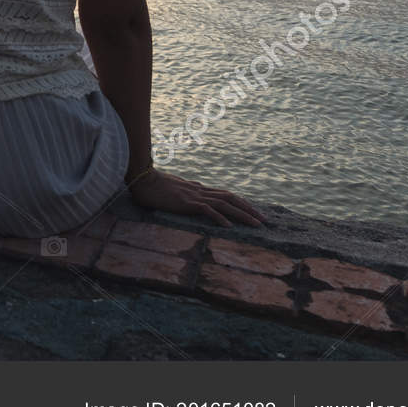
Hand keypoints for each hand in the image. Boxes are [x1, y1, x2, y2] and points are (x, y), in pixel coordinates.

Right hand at [129, 168, 264, 226]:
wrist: (143, 180)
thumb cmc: (155, 185)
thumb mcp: (176, 189)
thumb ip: (188, 192)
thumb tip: (196, 195)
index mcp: (199, 189)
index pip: (226, 195)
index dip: (241, 203)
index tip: (254, 212)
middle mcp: (200, 191)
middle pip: (231, 198)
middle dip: (249, 209)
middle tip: (264, 221)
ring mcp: (194, 196)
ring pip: (224, 204)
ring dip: (242, 214)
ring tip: (256, 224)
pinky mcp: (187, 202)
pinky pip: (207, 210)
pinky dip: (219, 217)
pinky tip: (229, 226)